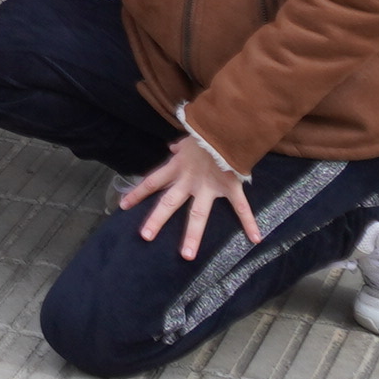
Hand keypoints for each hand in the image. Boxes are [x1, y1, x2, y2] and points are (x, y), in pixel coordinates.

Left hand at [118, 131, 263, 262]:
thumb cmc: (207, 130)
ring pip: (198, 214)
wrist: (227, 123)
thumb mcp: (188, 139)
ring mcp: (209, 186)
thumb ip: (180, 147)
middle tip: (145, 237)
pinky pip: (241, 207)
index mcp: (178, 167)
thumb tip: (171, 147)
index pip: (152, 181)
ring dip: (192, 235)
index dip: (137, 193)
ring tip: (187, 256)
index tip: (122, 206)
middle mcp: (189, 180)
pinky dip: (249, 222)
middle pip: (169, 202)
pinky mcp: (230, 187)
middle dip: (157, 219)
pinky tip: (255, 239)